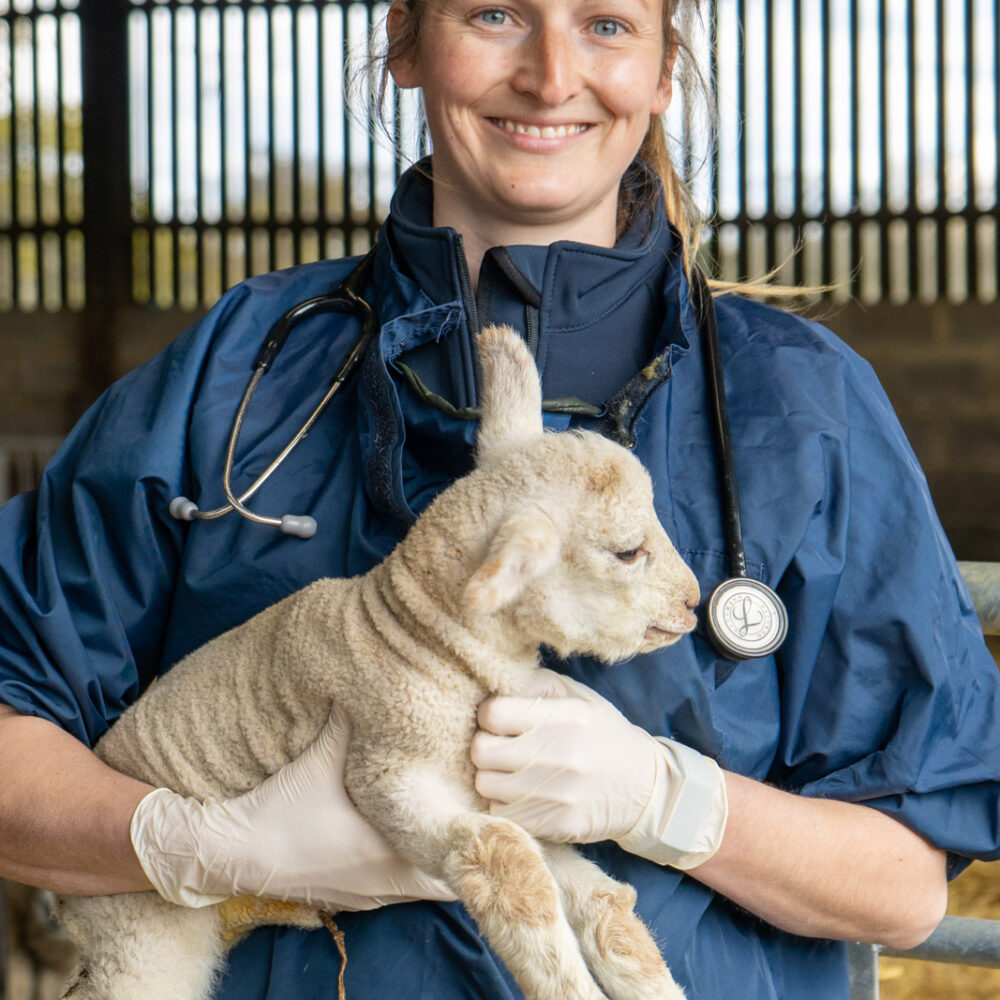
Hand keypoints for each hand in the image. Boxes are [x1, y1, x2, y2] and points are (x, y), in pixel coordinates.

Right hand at [130, 706, 455, 909]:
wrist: (231, 852)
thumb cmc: (282, 809)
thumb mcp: (323, 758)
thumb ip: (355, 723)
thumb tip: (383, 679)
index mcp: (389, 853)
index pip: (454, 857)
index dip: (475, 835)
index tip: (490, 808)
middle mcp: (386, 883)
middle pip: (445, 876)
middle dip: (461, 847)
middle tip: (476, 812)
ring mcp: (369, 896)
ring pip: (422, 885)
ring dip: (435, 859)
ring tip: (449, 821)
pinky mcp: (351, 899)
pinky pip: (396, 888)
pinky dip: (408, 868)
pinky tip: (406, 839)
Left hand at [472, 669, 727, 866]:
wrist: (644, 788)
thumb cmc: (603, 735)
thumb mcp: (578, 697)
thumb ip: (536, 684)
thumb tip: (494, 681)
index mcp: (565, 717)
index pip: (492, 713)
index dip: (489, 714)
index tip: (499, 719)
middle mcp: (559, 755)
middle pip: (481, 751)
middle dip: (485, 745)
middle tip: (500, 746)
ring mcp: (555, 795)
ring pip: (485, 784)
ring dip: (492, 776)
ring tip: (511, 770)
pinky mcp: (553, 825)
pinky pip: (500, 813)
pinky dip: (504, 803)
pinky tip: (522, 794)